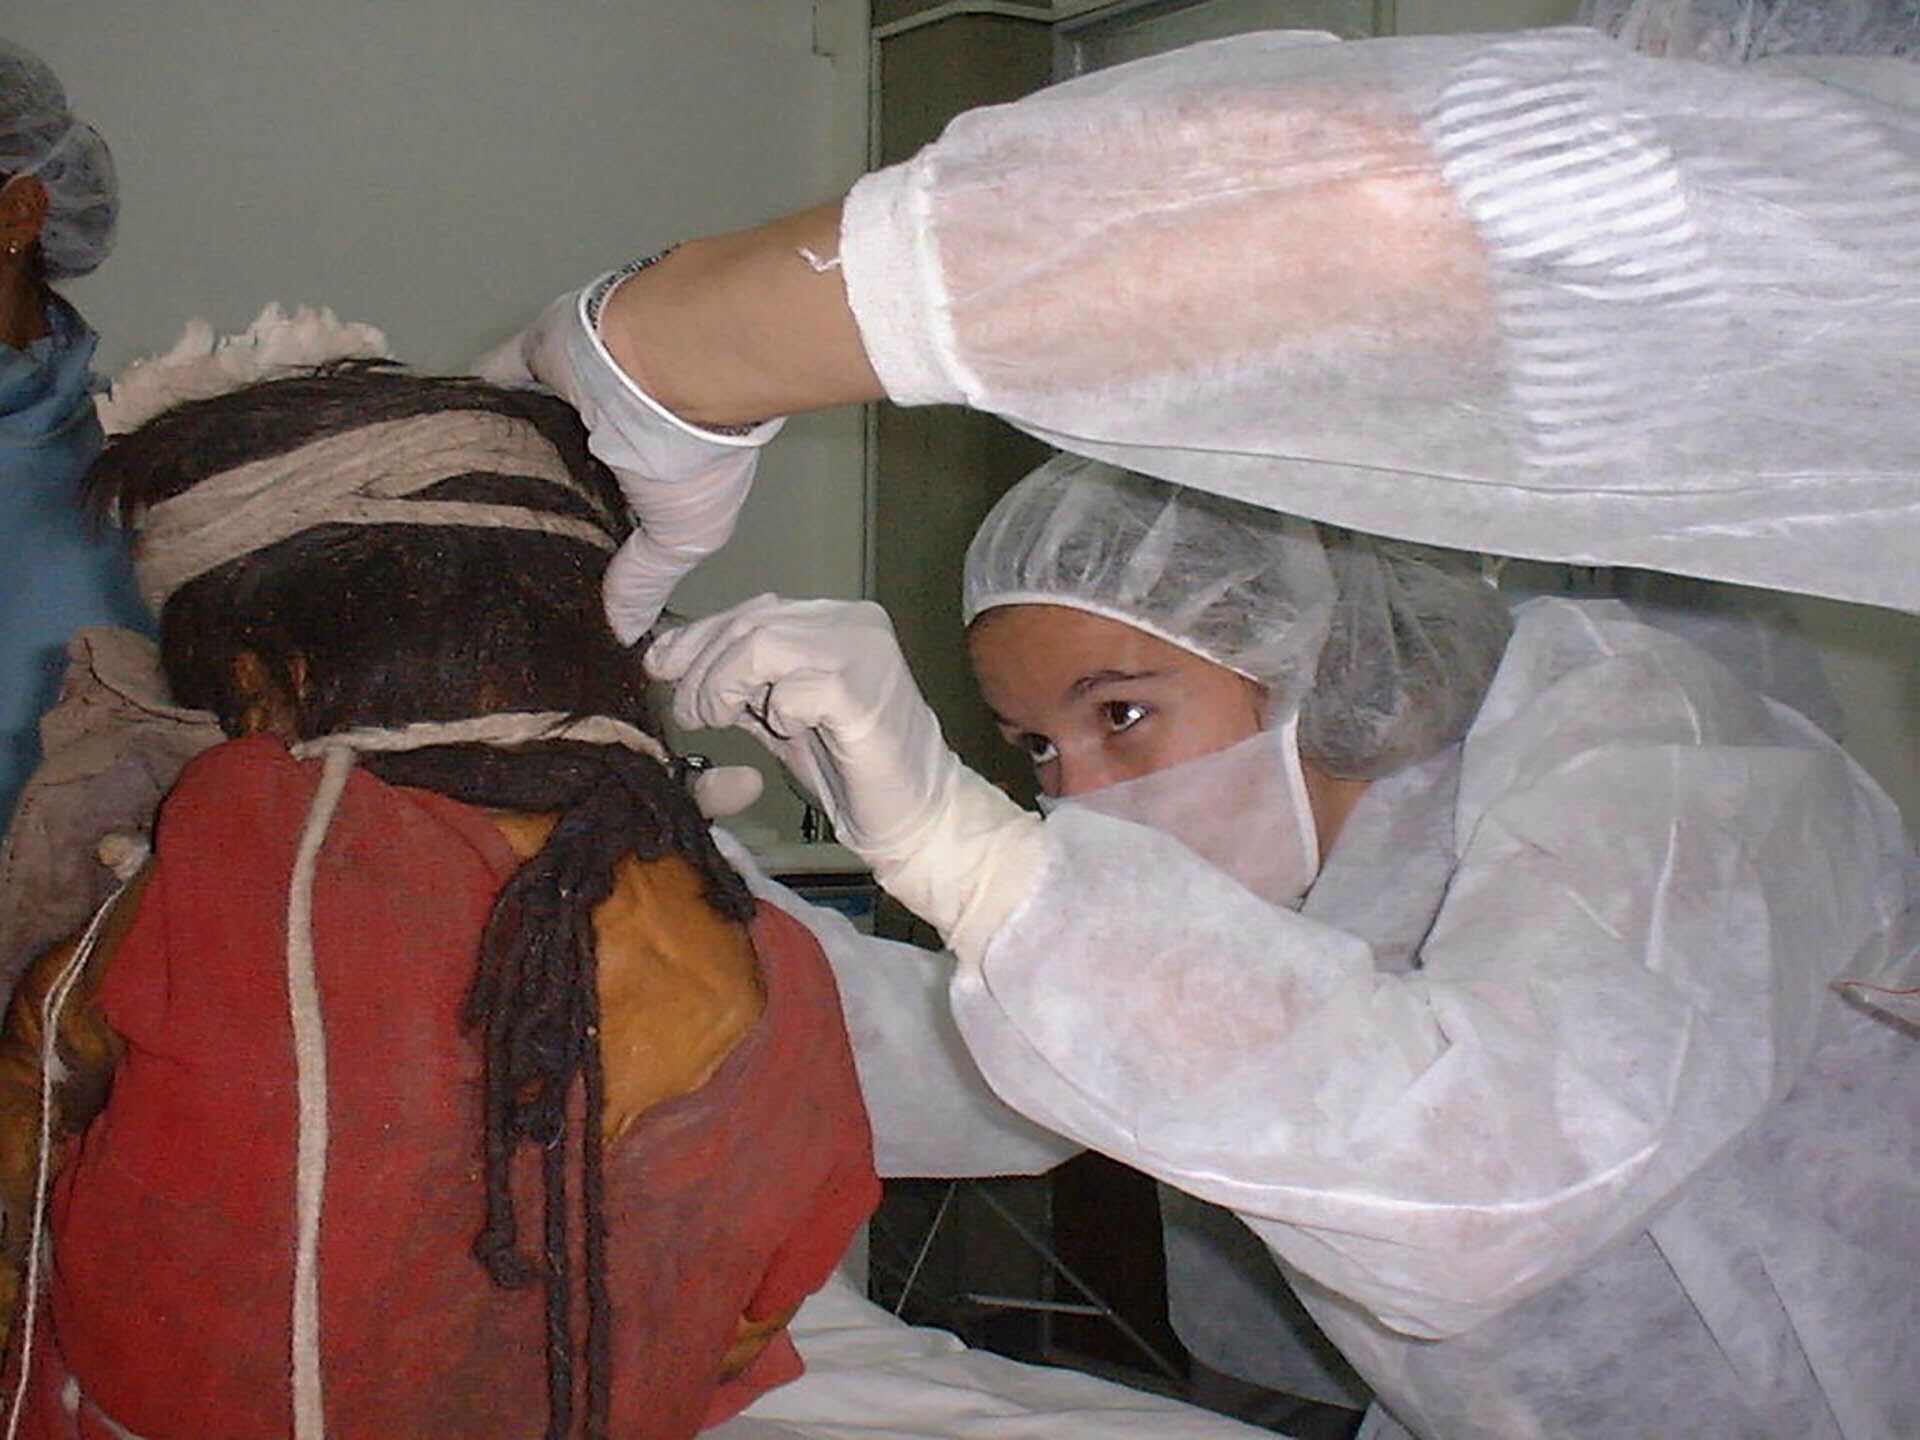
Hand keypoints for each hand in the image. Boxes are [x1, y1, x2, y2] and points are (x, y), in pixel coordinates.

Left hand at [477, 272, 783, 642]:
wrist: (674, 368)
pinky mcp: (538, 355)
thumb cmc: (692, 459)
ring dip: (499, 448)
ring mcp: (572, 392)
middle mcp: (608, 431)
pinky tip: (446, 426)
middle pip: (555, 468)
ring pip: (524, 425)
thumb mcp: (682, 538)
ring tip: (454, 496)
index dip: (572, 536)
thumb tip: (621, 638)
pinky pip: (496, 374)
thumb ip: (643, 581)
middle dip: (528, 497)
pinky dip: (476, 394)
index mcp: (647, 472)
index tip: (537, 573)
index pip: (600, 509)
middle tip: (485, 540)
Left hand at [647, 596, 1044, 960]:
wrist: (915, 813)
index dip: (696, 636)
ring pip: (762, 644)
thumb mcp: (781, 714)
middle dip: (702, 667)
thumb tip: (672, 661)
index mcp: (835, 619)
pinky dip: (775, 712)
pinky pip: (793, 689)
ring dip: (723, 686)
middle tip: (691, 713)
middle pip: (748, 622)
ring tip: (716, 721)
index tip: (658, 667)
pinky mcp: (865, 695)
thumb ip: (740, 684)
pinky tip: (785, 731)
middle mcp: (853, 622)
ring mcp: (864, 653)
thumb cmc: (850, 768)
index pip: (751, 610)